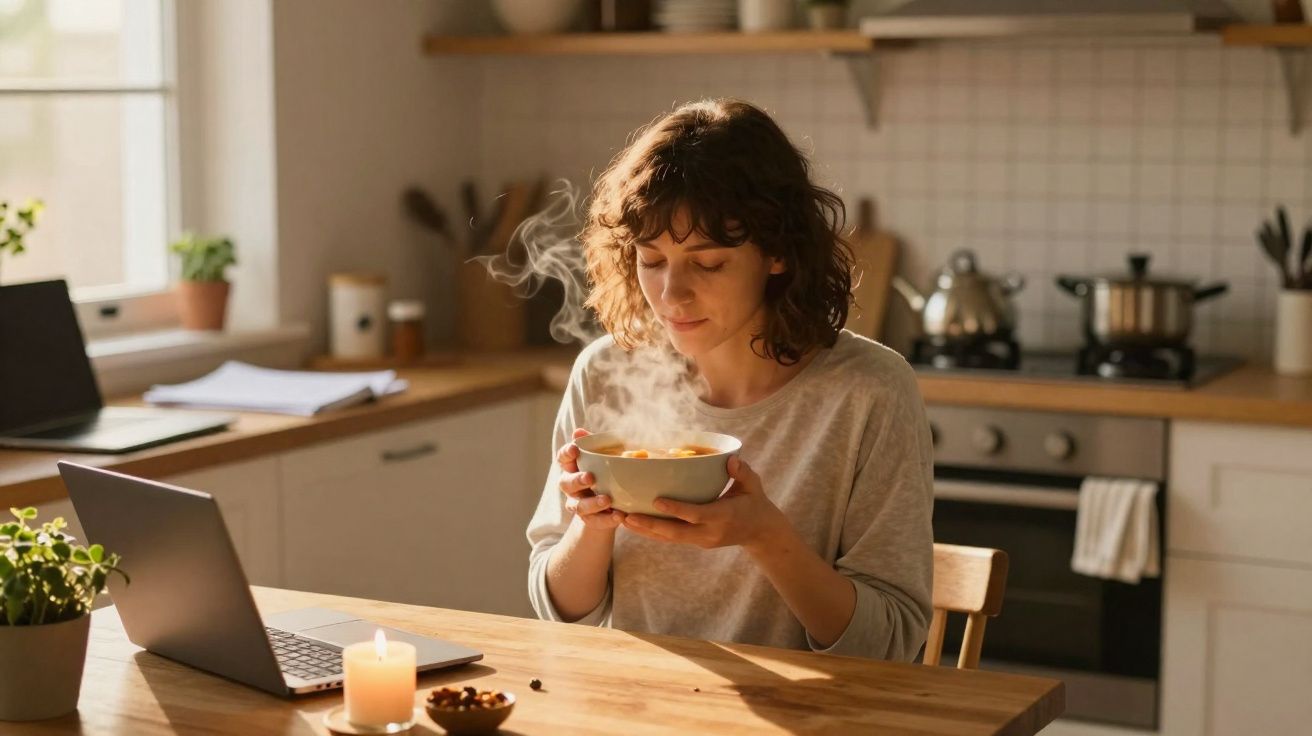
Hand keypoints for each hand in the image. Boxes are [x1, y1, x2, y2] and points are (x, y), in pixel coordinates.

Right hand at [557, 428, 626, 530]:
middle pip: (566, 483)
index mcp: (573, 467)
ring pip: (578, 505)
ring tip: (607, 500)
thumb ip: (595, 445)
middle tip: (590, 477)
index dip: (566, 453)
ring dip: (592, 503)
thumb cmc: (607, 474)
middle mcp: (570, 486)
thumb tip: (579, 431)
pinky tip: (619, 515)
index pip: (563, 458)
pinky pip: (594, 521)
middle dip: (577, 480)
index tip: (574, 449)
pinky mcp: (589, 520)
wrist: (612, 505)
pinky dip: (606, 519)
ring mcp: (577, 504)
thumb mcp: (605, 458)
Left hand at [622, 456, 785, 551]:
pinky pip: (671, 538)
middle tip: (625, 516)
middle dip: (648, 525)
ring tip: (621, 520)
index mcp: (723, 516)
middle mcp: (709, 532)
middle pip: (674, 532)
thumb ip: (742, 473)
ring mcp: (701, 540)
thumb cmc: (755, 502)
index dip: (676, 509)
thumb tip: (730, 460)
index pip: (695, 514)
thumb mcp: (754, 485)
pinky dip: (652, 532)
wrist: (761, 532)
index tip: (656, 501)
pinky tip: (634, 524)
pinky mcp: (696, 542)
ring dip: (644, 530)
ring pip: (668, 538)